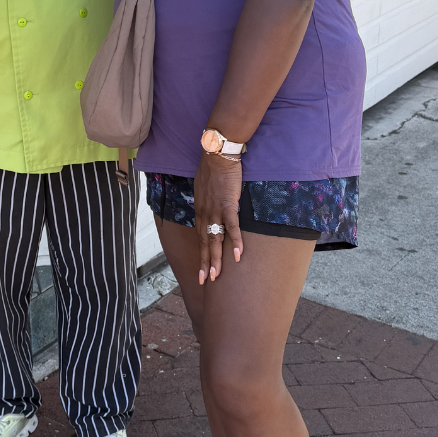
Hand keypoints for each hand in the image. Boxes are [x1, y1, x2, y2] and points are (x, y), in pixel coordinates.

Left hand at [194, 152, 243, 283]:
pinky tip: (238, 255)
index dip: (200, 254)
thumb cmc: (212, 170)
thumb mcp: (204, 190)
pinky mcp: (228, 205)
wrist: (216, 155)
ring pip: (214, 240)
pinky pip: (231, 227)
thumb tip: (210, 212)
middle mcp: (204, 214)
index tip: (200, 270)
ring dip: (215, 259)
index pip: (200, 237)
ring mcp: (215, 211)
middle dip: (204, 263)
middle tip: (204, 281)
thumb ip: (207, 203)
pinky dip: (234, 242)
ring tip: (215, 276)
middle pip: (204, 243)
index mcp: (200, 211)